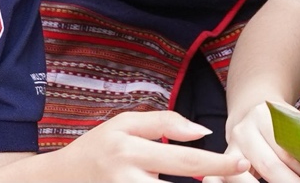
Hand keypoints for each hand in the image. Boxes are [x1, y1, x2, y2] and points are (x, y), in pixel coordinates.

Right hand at [63, 110, 250, 181]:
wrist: (58, 180)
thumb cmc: (97, 148)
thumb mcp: (124, 124)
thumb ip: (164, 123)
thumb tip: (202, 132)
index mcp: (130, 150)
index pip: (182, 159)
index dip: (216, 163)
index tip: (242, 163)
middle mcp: (125, 180)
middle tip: (240, 180)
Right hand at [211, 102, 299, 182]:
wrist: (250, 112)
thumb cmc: (279, 122)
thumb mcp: (292, 120)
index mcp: (265, 116)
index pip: (288, 150)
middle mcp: (243, 131)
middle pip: (270, 167)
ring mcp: (230, 149)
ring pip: (245, 179)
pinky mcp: (221, 166)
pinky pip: (230, 181)